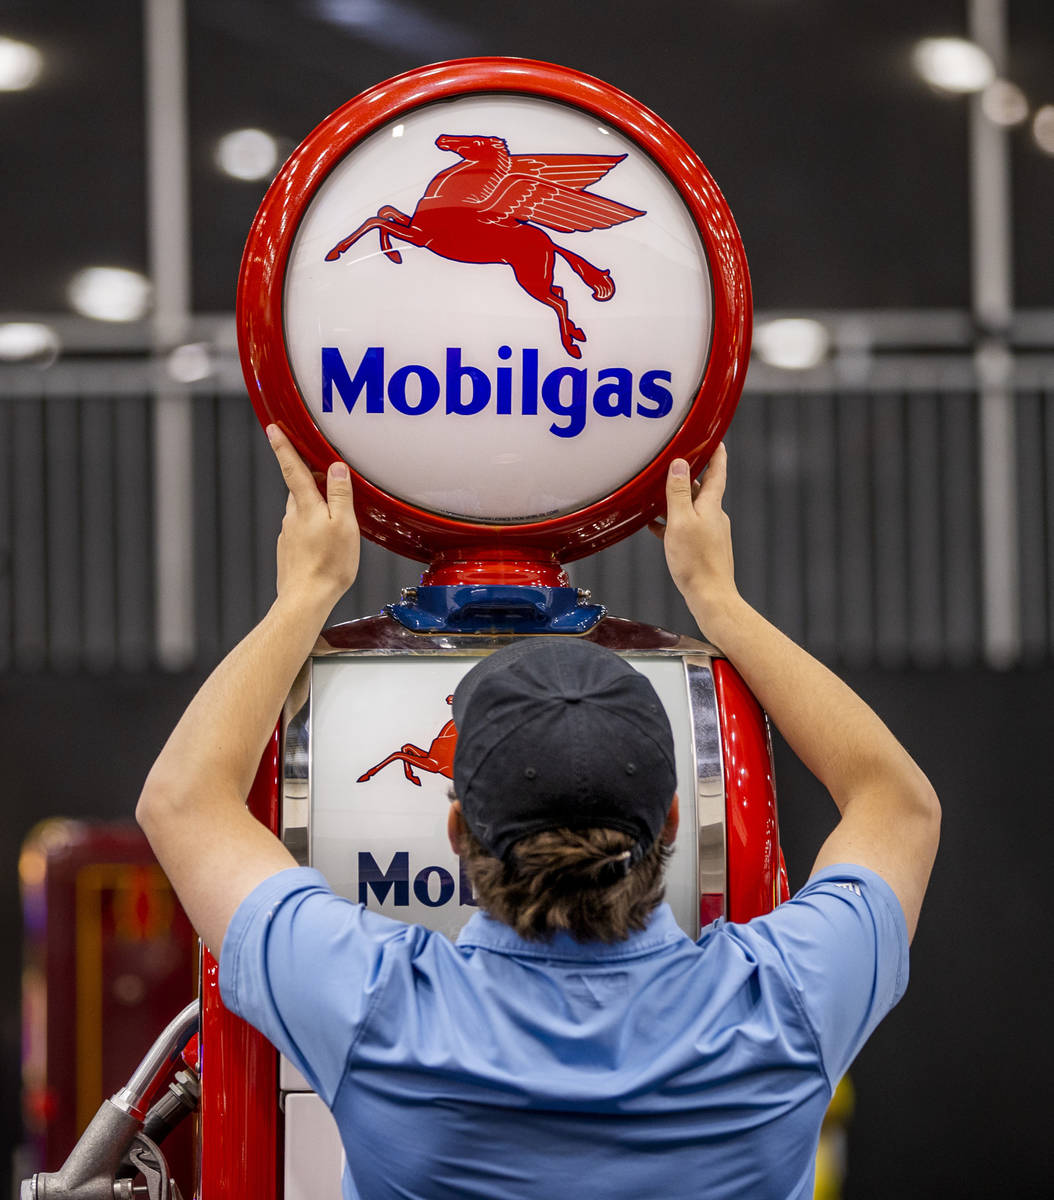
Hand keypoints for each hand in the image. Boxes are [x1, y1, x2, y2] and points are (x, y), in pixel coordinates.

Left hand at [268, 425, 359, 607]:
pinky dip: (314, 528)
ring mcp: (289, 534)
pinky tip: (327, 541)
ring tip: (336, 516)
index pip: (292, 468)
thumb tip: (336, 468)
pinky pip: (303, 530)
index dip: (283, 447)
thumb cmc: (328, 566)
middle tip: (328, 477)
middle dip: (311, 479)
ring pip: (302, 510)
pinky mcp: (290, 550)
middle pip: (300, 488)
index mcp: (306, 506)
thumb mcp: (344, 525)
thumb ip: (339, 494)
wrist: (306, 599)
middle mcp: (292, 517)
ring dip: (315, 507)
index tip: (273, 429)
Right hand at [650, 443, 739, 638]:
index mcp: (711, 505)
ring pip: (690, 507)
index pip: (717, 471)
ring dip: (674, 499)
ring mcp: (709, 531)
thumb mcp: (680, 521)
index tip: (714, 437)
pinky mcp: (703, 547)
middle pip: (700, 488)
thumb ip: (679, 492)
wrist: (710, 596)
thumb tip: (680, 463)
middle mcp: (714, 515)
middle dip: (686, 475)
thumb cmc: (696, 562)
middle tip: (670, 462)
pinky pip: (685, 526)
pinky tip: (656, 526)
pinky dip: (672, 521)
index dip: (716, 452)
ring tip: (654, 495)